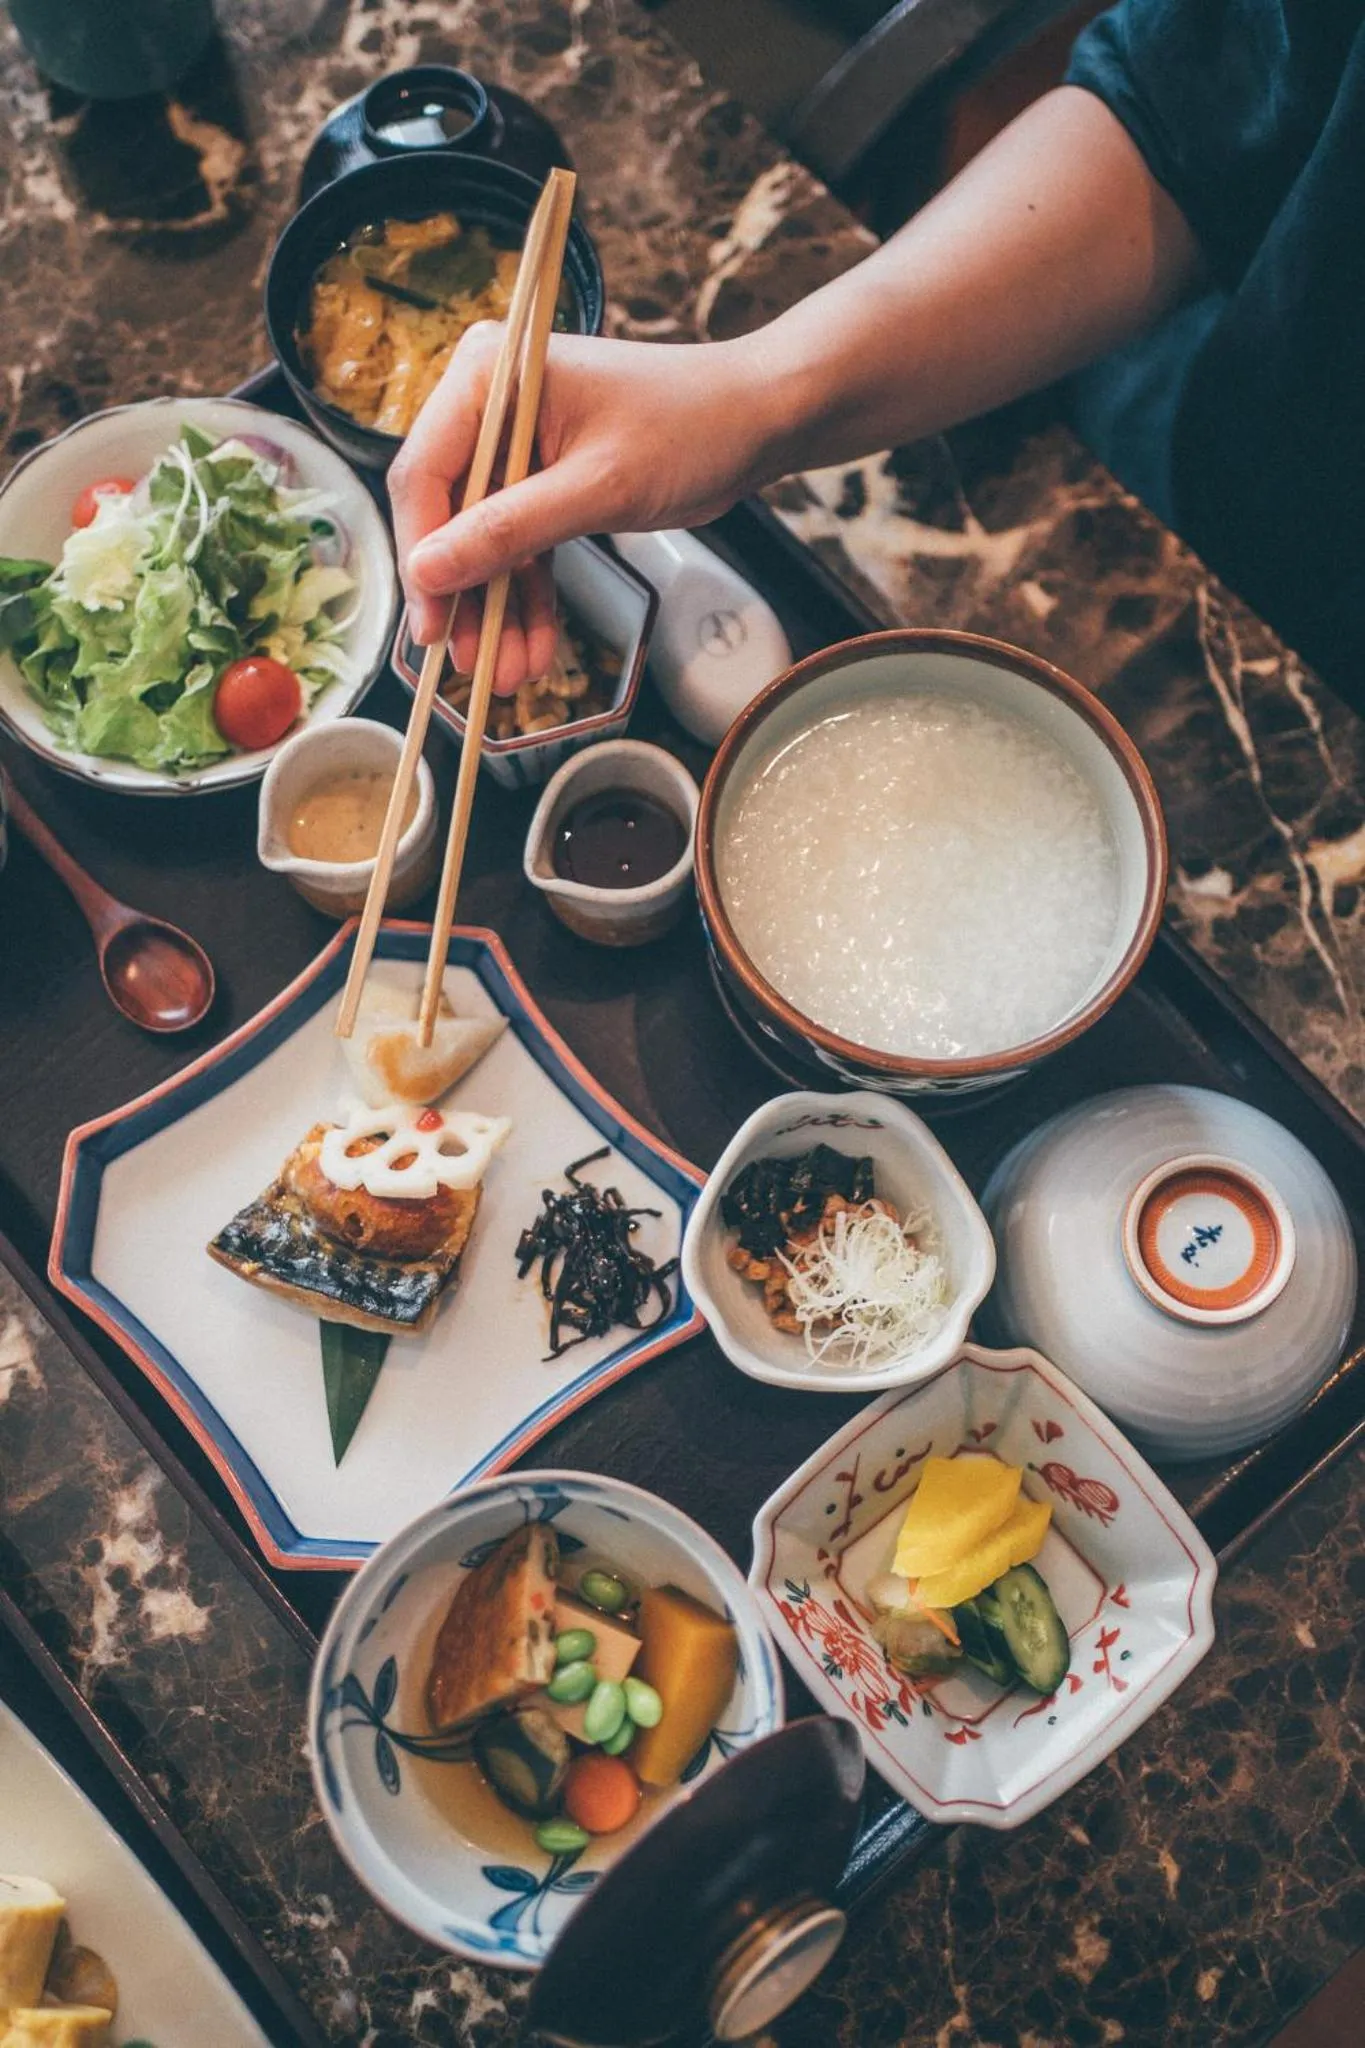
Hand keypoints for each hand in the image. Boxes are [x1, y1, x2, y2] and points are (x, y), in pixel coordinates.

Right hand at [388, 328, 777, 691]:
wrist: (759, 419)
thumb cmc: (689, 430)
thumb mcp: (596, 489)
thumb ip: (508, 531)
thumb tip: (429, 571)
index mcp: (488, 375)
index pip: (425, 474)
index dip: (422, 556)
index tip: (432, 624)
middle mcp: (492, 402)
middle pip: (448, 512)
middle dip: (464, 593)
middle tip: (469, 663)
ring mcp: (518, 441)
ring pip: (485, 538)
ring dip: (497, 606)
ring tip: (506, 674)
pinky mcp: (546, 476)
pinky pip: (522, 542)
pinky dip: (529, 592)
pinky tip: (532, 647)